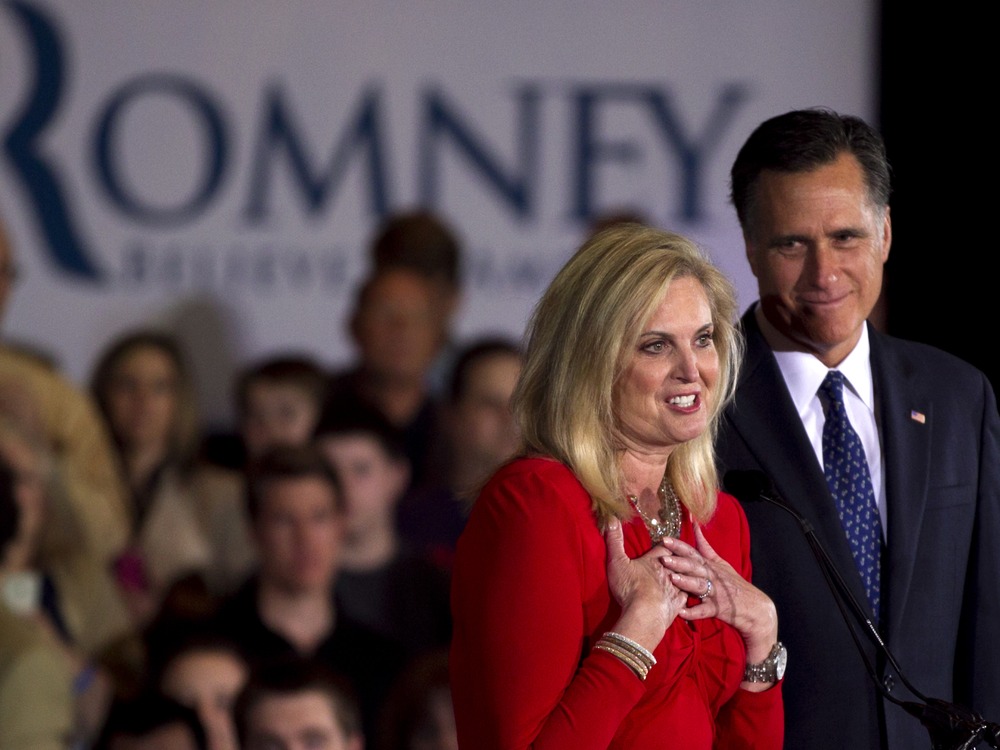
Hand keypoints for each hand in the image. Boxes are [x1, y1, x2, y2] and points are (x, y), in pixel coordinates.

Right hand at [604, 519, 686, 651]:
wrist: (645, 614)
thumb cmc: (631, 587)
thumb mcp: (618, 561)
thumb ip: (615, 540)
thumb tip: (612, 518)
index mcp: (655, 561)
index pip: (665, 548)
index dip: (668, 544)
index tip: (667, 542)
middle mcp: (669, 572)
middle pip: (679, 562)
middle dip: (680, 559)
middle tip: (682, 557)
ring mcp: (676, 589)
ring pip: (685, 579)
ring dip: (686, 577)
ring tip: (687, 576)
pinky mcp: (677, 605)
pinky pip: (686, 598)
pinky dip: (686, 597)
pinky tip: (686, 598)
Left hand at [660, 524, 777, 661]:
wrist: (755, 607)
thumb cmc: (734, 583)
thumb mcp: (721, 563)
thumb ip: (705, 546)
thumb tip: (694, 525)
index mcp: (710, 565)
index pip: (693, 552)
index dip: (679, 546)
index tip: (665, 539)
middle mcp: (712, 576)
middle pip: (694, 567)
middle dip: (679, 562)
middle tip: (664, 558)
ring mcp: (715, 592)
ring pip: (699, 586)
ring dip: (686, 582)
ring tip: (672, 579)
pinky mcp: (718, 608)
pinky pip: (704, 611)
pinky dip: (693, 612)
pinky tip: (681, 612)